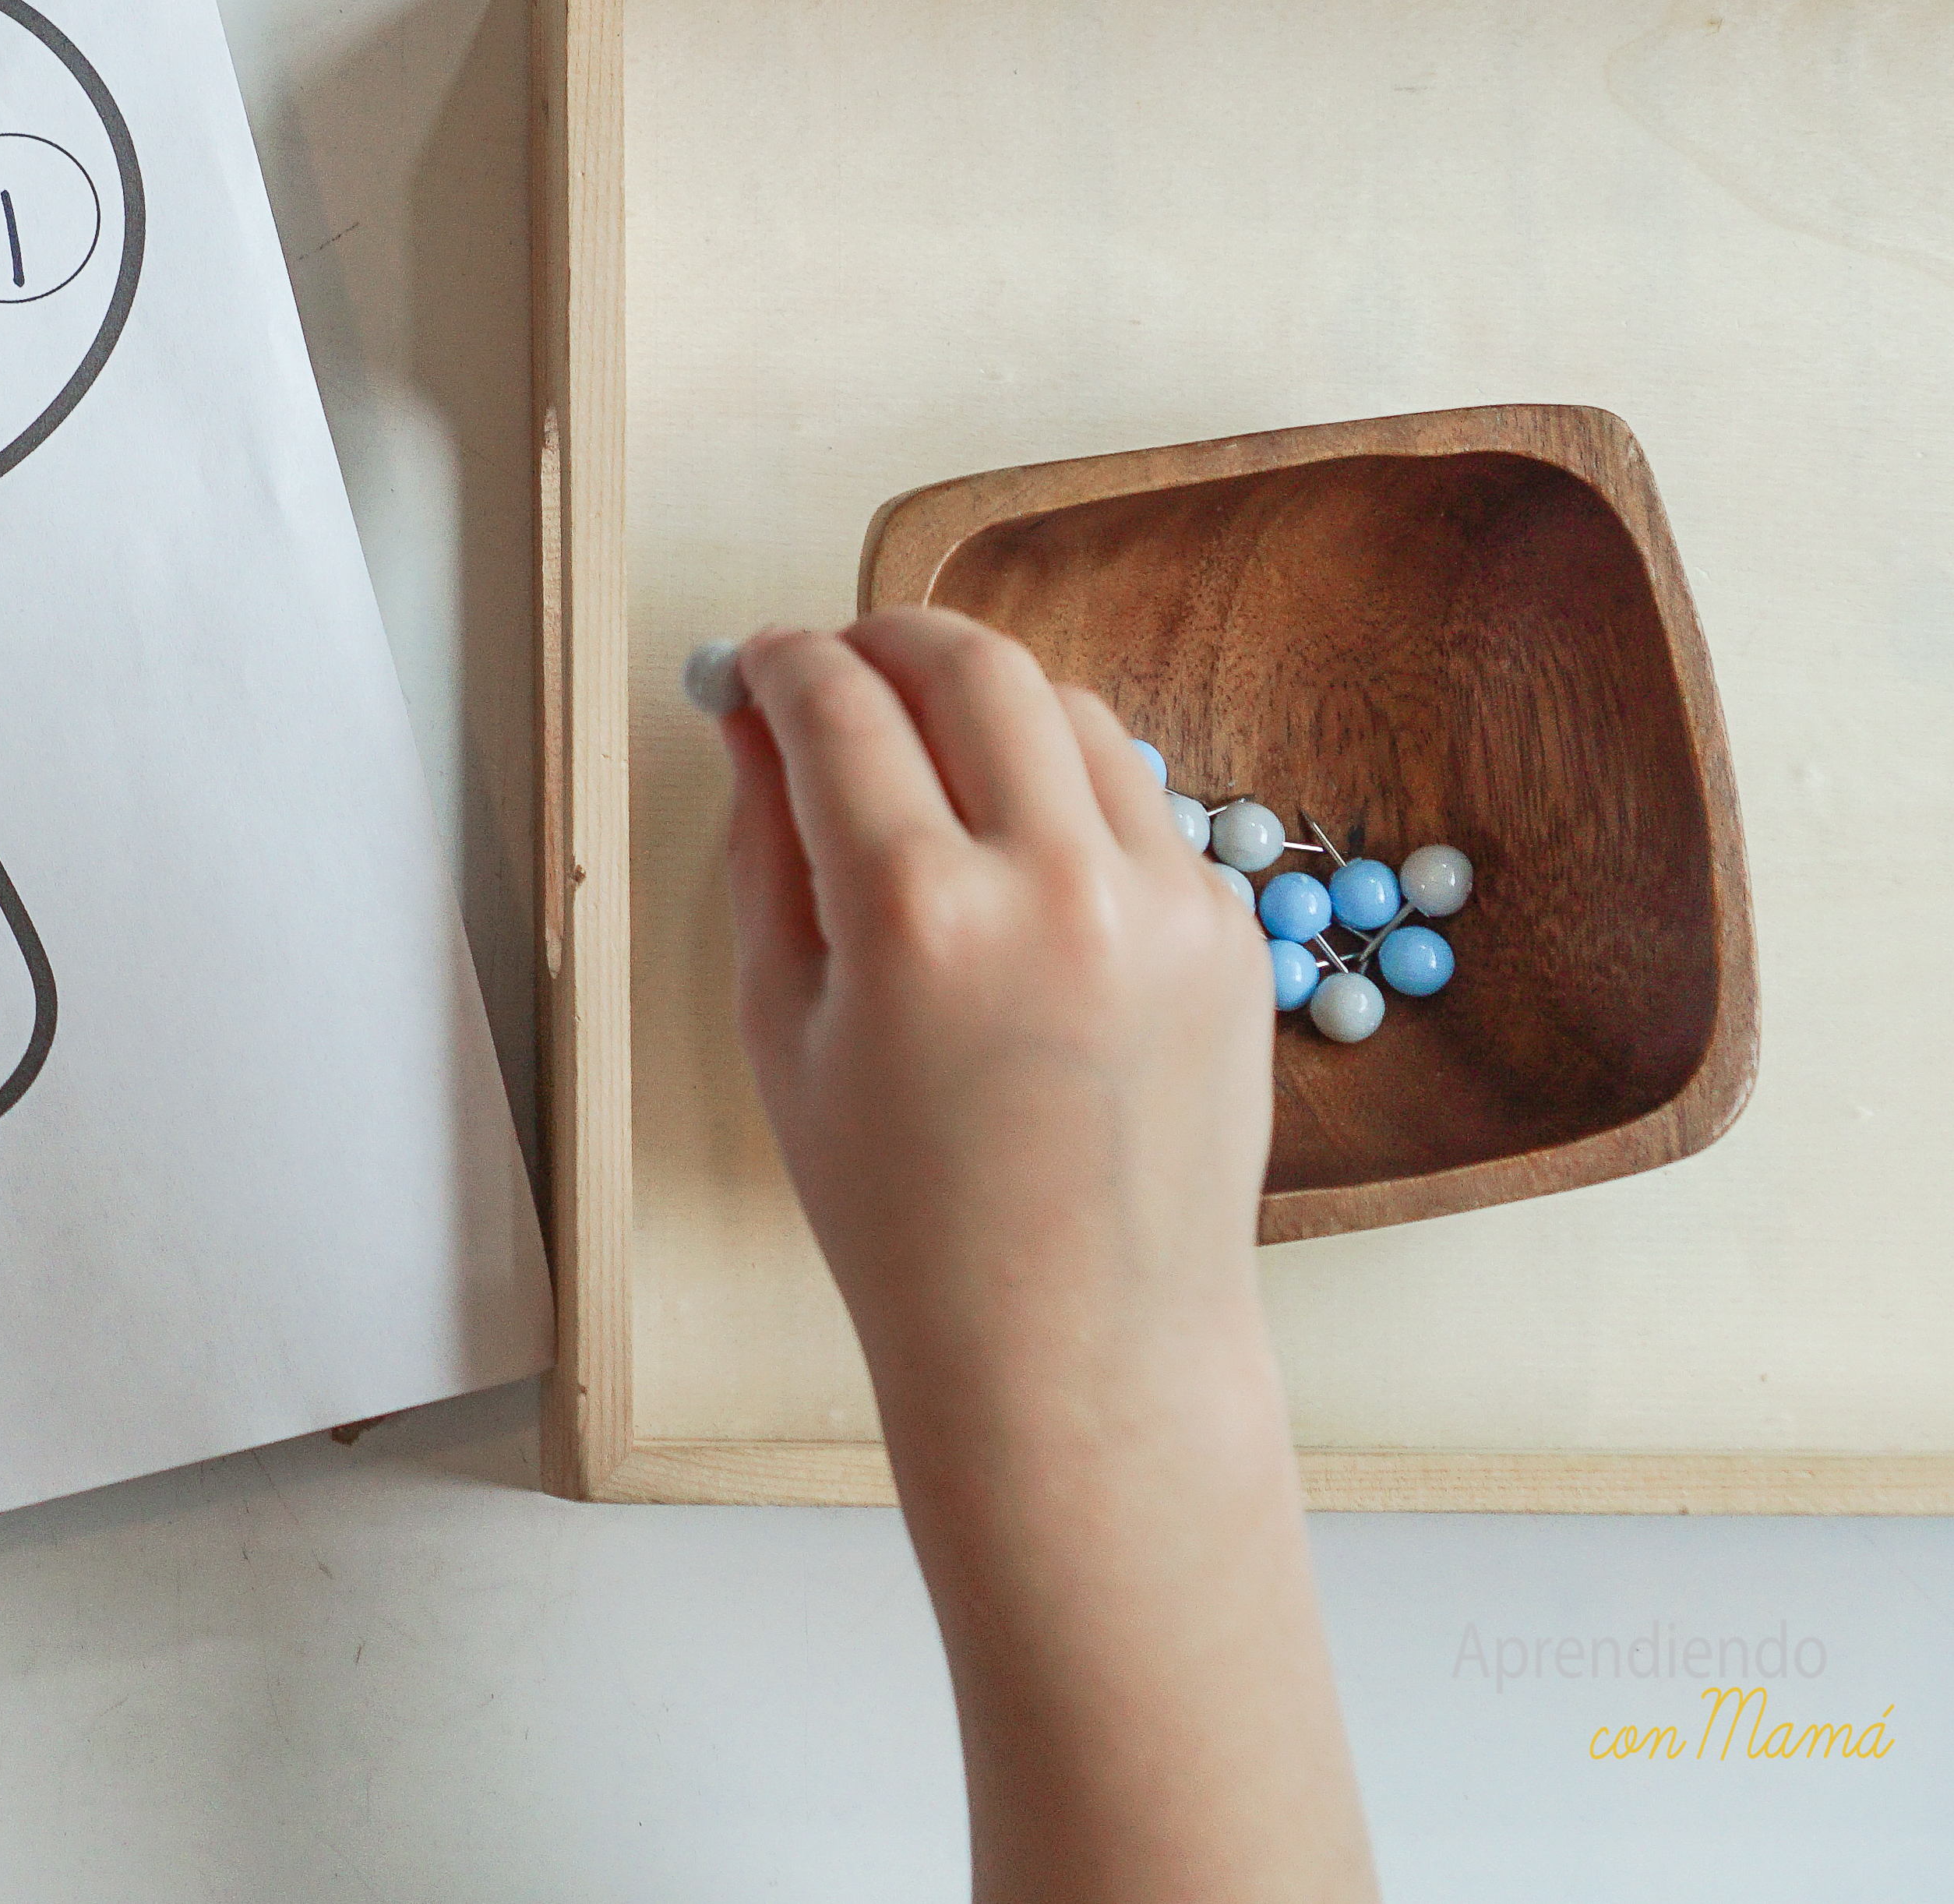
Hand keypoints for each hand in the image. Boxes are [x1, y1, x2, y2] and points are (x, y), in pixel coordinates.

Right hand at [717, 608, 1375, 1902]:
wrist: (1075, 1344)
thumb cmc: (901, 1211)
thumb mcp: (777, 1022)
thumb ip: (763, 843)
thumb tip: (753, 714)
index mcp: (917, 914)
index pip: (834, 702)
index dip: (777, 662)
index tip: (753, 666)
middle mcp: (1055, 884)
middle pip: (968, 661)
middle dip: (884, 639)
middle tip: (838, 668)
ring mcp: (1164, 902)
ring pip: (1068, 708)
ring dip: (982, 703)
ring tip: (926, 762)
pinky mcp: (1230, 930)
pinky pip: (1136, 800)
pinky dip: (1064, 794)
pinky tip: (1016, 864)